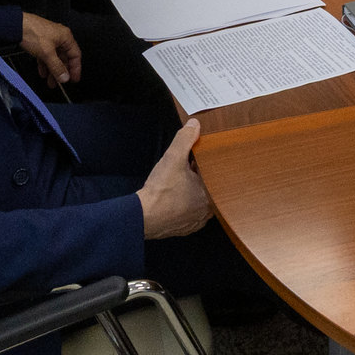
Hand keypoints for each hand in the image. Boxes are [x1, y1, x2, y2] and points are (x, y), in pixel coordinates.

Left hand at [18, 12, 81, 86]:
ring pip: (54, 58)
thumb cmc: (32, 32)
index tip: (73, 79)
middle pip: (64, 58)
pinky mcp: (40, 41)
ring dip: (52, 70)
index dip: (75, 69)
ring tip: (50, 81)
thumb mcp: (47, 53)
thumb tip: (64, 77)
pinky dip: (45, 64)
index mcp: (66, 37)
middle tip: (60, 82)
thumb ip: (57, 67)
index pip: (75, 55)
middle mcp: (59, 37)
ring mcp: (49, 39)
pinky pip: (46, 55)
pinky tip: (43, 72)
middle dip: (61, 71)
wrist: (15, 26)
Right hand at [137, 119, 214, 238]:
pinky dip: (181, 207)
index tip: (192, 162)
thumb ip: (185, 139)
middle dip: (196, 180)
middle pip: (206, 190)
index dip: (201, 167)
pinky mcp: (183, 229)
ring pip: (197, 203)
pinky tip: (171, 200)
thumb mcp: (173, 158)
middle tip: (183, 173)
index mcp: (210, 194)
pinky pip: (187, 215)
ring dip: (188, 194)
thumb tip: (194, 125)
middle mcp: (206, 212)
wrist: (142, 217)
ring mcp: (195, 222)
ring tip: (175, 186)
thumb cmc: (160, 191)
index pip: (212, 176)